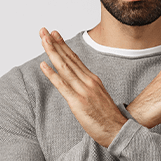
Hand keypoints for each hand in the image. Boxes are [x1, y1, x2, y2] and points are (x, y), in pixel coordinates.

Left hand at [39, 28, 126, 147]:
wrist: (118, 131)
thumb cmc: (108, 118)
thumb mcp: (99, 97)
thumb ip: (89, 88)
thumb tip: (79, 84)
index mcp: (93, 79)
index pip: (75, 59)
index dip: (63, 46)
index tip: (54, 35)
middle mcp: (88, 81)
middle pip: (68, 59)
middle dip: (54, 43)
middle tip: (43, 30)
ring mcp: (83, 91)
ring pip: (64, 67)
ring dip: (52, 52)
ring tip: (42, 40)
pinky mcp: (77, 102)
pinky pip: (62, 85)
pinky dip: (52, 74)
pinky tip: (43, 65)